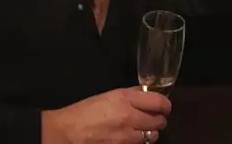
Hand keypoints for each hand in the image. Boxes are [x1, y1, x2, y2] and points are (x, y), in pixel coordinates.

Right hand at [43, 87, 171, 143]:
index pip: (159, 102)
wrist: (66, 132)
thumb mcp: (108, 95)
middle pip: (159, 121)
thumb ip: (130, 94)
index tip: (164, 107)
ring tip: (141, 130)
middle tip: (153, 119)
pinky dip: (139, 142)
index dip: (165, 106)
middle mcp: (129, 116)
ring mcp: (127, 136)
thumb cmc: (85, 111)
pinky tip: (131, 138)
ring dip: (150, 133)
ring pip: (152, 136)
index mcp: (125, 98)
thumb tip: (147, 93)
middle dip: (158, 120)